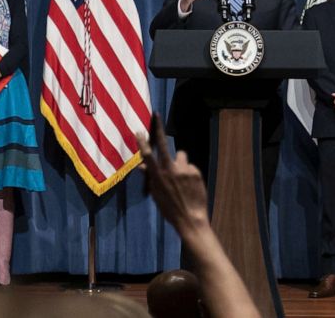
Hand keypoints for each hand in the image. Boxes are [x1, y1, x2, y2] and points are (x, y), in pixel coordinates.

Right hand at [135, 114, 209, 236]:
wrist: (191, 218)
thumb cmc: (170, 209)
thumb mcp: (156, 194)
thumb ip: (151, 178)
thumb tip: (142, 166)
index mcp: (158, 176)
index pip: (148, 155)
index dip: (143, 142)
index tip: (140, 131)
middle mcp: (170, 169)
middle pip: (163, 144)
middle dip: (159, 129)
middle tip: (156, 115)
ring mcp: (184, 169)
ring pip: (181, 156)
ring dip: (180, 163)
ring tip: (182, 178)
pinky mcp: (195, 171)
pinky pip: (190, 166)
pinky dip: (189, 173)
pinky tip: (190, 185)